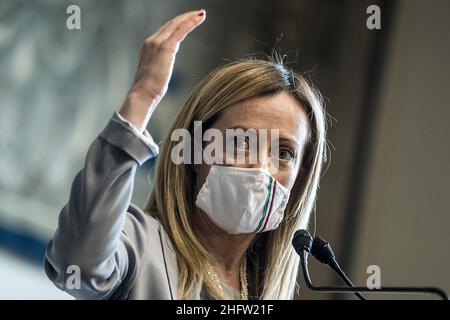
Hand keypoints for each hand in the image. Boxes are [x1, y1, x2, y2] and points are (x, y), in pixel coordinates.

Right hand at [119, 9, 205, 130]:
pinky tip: (199, 18)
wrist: (142, 94)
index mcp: (148, 47)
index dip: (177, 24)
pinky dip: (190, 22)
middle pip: (171, 24)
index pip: (165, 31)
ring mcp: (158, 43)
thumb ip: (159, 66)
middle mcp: (152, 41)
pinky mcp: (166, 47)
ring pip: (177, 24)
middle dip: (185, 17)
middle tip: (198, 13)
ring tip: (202, 14)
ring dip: (190, 17)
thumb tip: (163, 69)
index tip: (188, 21)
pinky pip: (181, 30)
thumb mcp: (154, 74)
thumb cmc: (148, 90)